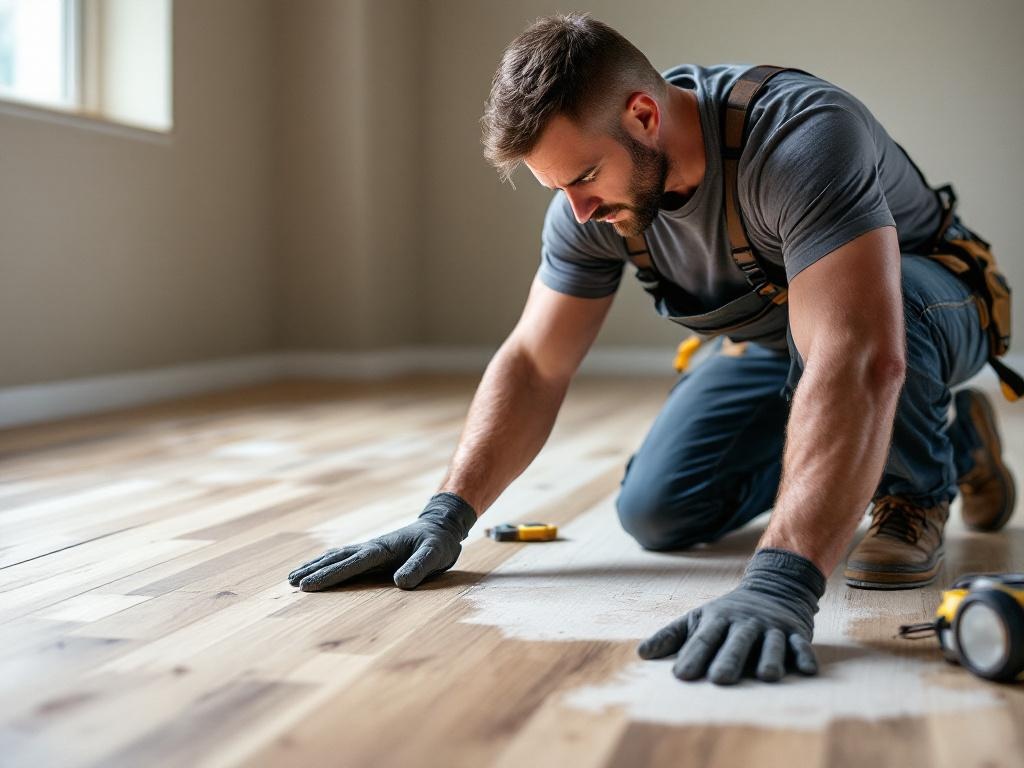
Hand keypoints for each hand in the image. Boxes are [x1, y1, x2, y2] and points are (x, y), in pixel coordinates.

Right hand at [287, 492, 476, 591]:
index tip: (308, 586)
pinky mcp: (372, 553)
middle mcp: (371, 548)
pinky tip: (316, 569)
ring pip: (336, 557)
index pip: (351, 564)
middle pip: (336, 559)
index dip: (330, 575)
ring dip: (315, 566)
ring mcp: (370, 549)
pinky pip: (344, 558)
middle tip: (290, 583)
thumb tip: (400, 583)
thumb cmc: (438, 543)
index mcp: (382, 549)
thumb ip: (419, 567)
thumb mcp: (435, 555)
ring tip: (293, 578)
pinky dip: (327, 563)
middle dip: (314, 571)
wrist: (441, 526)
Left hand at [637, 548, 825, 684]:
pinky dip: (804, 656)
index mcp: (719, 620)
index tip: (681, 676)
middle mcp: (745, 623)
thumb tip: (641, 654)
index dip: (692, 656)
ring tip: (766, 677)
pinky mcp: (795, 632)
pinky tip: (806, 670)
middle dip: (729, 659)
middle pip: (736, 642)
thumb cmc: (727, 613)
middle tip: (720, 680)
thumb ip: (671, 636)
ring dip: (770, 658)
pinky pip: (800, 645)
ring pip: (771, 643)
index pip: (703, 639)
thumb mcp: (698, 618)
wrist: (773, 586)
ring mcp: (771, 627)